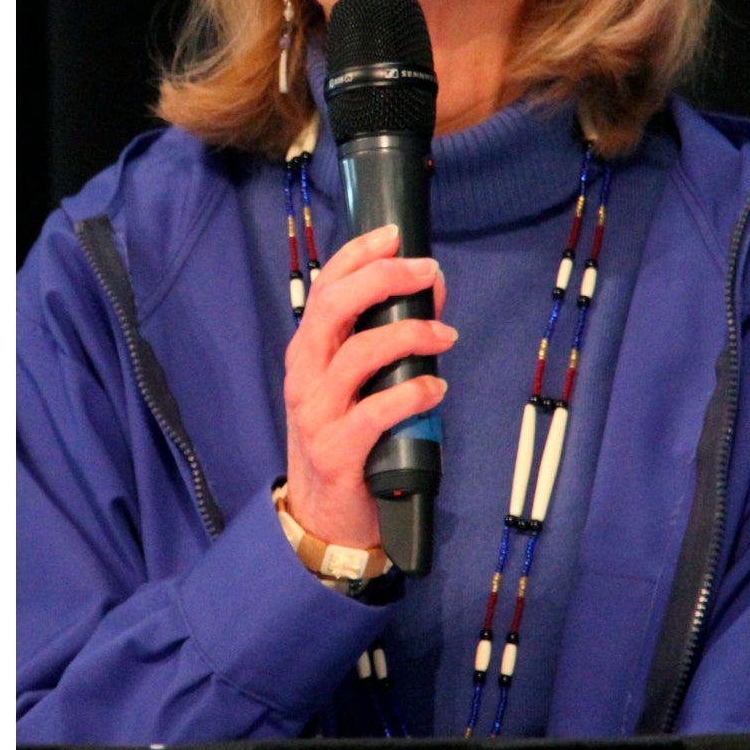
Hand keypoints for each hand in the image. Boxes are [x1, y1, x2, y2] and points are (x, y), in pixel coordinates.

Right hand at [280, 223, 453, 549]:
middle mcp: (304, 375)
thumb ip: (391, 336)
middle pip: (333, 309)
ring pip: (356, 355)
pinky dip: (412, 393)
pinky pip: (374, 412)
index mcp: (309, 351)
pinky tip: (435, 387)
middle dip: (382, 280)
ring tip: (445, 334)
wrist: (324, 515)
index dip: (356, 255)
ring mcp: (315, 414)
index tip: (394, 234)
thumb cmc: (349, 435)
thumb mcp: (364, 380)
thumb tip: (432, 289)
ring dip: (409, 336)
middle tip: (427, 272)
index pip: (324, 288)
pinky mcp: (335, 452)